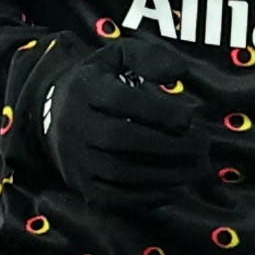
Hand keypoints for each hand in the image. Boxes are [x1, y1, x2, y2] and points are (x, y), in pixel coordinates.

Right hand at [33, 44, 210, 210]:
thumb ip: (149, 57)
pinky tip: (175, 189)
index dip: (159, 111)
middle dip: (166, 144)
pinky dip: (146, 198)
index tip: (190, 117)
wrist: (52, 112)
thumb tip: (180, 72)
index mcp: (85, 89)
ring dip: (162, 174)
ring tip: (196, 169)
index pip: (121, 100)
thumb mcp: (118, 57)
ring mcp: (75, 158)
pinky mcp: (80, 184)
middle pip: (119, 137)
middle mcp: (75, 124)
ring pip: (118, 172)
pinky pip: (113, 197)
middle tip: (202, 146)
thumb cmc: (100, 82)